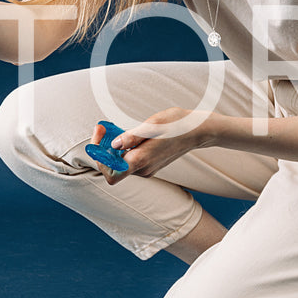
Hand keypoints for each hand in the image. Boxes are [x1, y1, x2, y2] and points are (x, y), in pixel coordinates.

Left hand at [90, 108, 217, 182]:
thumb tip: (114, 144)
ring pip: (120, 163)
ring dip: (112, 148)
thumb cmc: (177, 124)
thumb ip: (132, 136)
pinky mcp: (150, 164)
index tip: (100, 136)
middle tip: (103, 128)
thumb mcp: (152, 124)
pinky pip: (129, 160)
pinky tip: (126, 134)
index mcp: (142, 161)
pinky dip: (122, 149)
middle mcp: (143, 169)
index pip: (111, 174)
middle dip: (103, 149)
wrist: (198, 131)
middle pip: (112, 167)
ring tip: (113, 128)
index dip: (99, 158)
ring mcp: (147, 169)